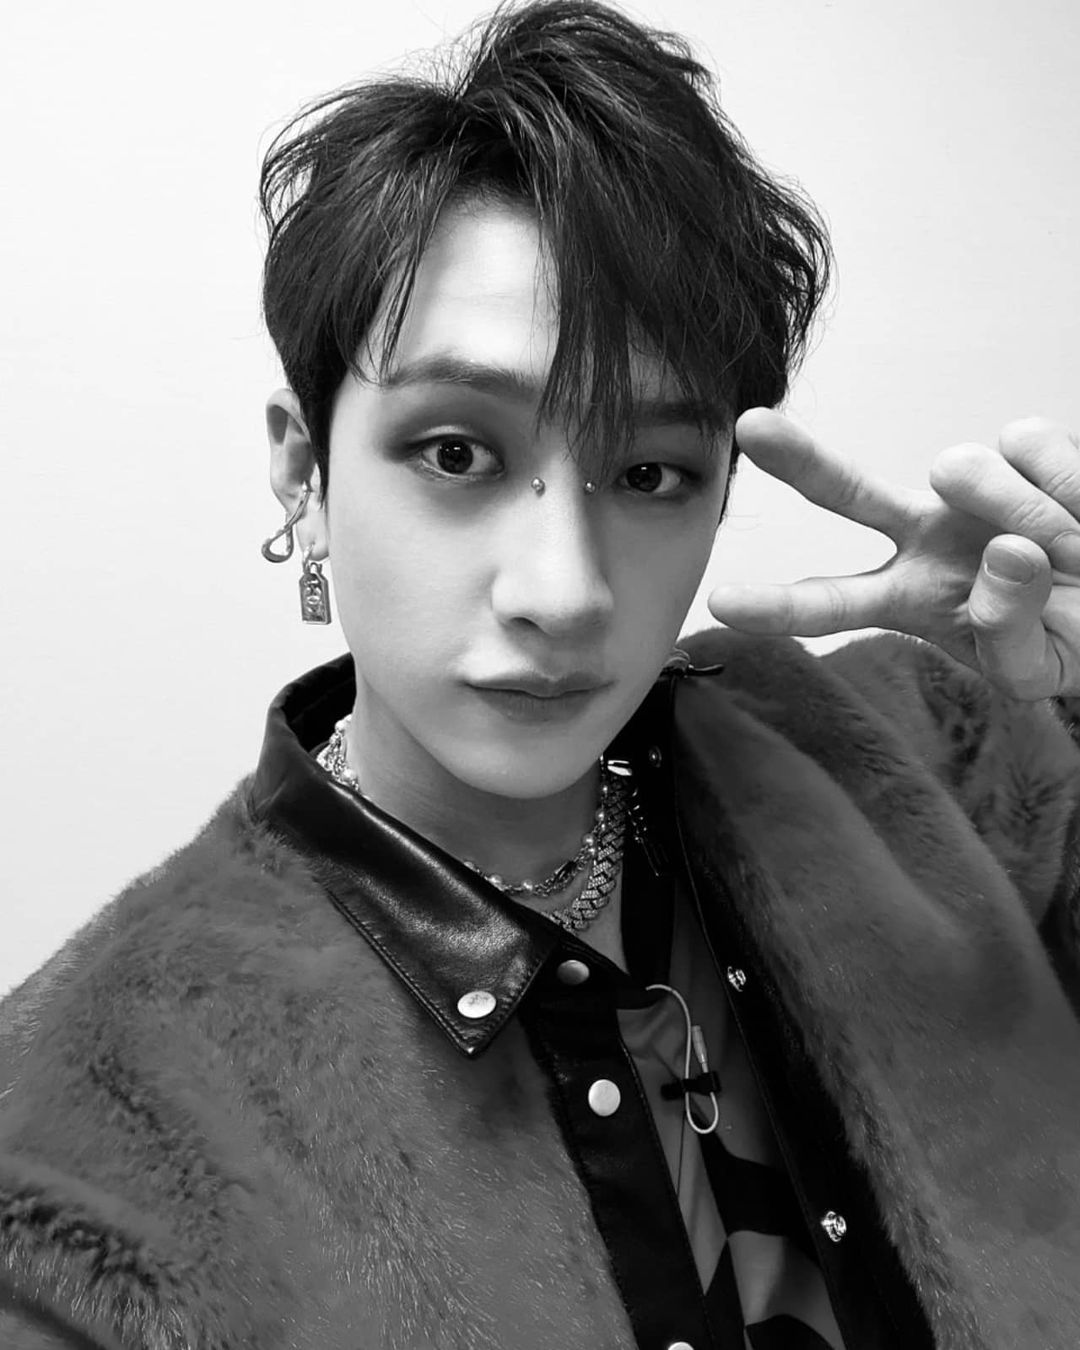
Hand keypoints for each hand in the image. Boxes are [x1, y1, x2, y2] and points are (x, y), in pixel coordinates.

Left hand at [706, 408, 1079, 699]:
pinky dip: (1068, 485)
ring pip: (964, 470)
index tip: (720, 601)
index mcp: (908, 598)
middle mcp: (921, 534)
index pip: (832, 604)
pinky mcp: (1017, 447)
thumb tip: (1002, 554)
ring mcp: (966, 488)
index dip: (778, 605)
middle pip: (846, 492)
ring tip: (1074, 553)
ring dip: (1028, 513)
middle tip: (751, 426)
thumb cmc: (1070, 637)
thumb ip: (1008, 635)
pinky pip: (1030, 448)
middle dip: (800, 460)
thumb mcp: (1035, 670)